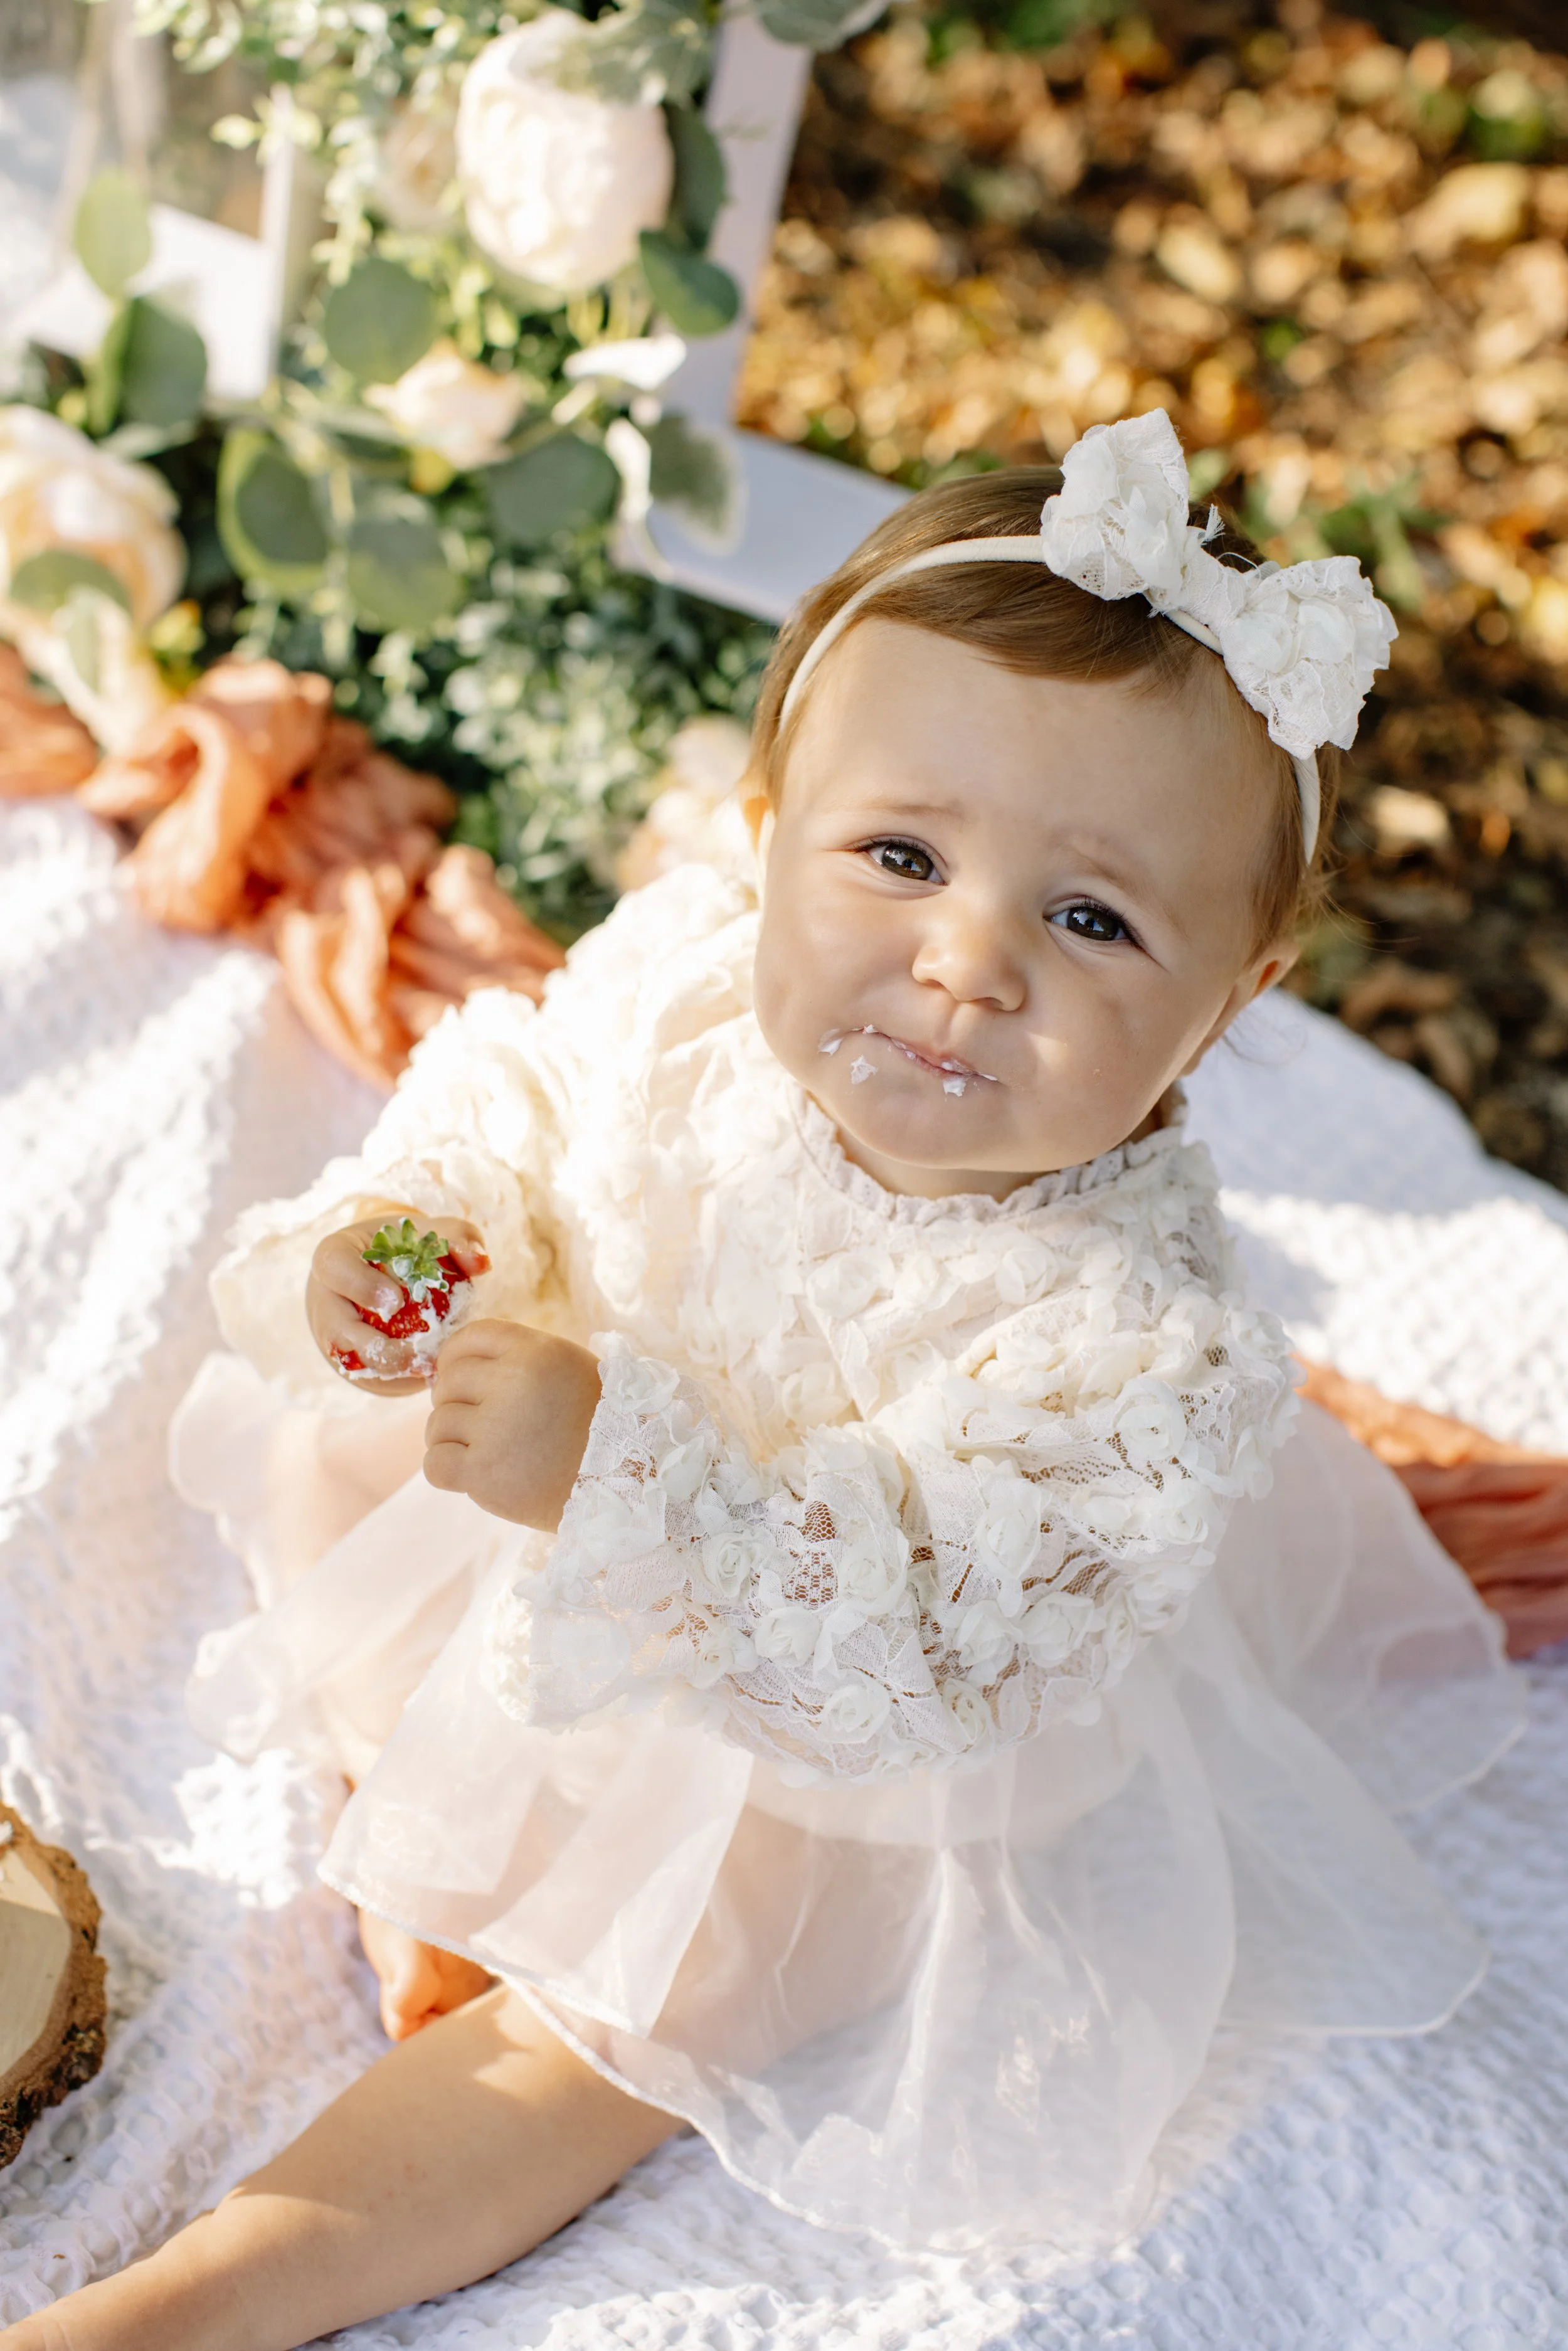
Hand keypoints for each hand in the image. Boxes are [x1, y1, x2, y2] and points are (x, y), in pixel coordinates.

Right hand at [308, 1211, 488, 1395]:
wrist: (390, 1278)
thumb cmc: (413, 1251)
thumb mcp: (434, 1235)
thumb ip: (459, 1238)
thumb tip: (480, 1263)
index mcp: (337, 1256)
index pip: (332, 1265)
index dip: (359, 1285)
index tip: (395, 1301)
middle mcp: (327, 1297)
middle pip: (335, 1327)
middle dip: (373, 1345)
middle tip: (413, 1351)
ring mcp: (333, 1333)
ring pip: (348, 1359)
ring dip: (386, 1369)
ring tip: (425, 1367)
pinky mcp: (349, 1359)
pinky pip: (365, 1375)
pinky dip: (395, 1378)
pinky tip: (426, 1374)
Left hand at [424, 1320, 601, 1528]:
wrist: (623, 1486)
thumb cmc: (597, 1428)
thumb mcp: (569, 1371)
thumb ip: (520, 1360)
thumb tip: (455, 1365)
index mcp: (537, 1351)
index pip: (471, 1337)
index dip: (454, 1357)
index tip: (456, 1377)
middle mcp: (513, 1382)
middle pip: (449, 1381)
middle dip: (454, 1402)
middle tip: (478, 1424)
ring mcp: (495, 1428)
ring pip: (438, 1424)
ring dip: (451, 1439)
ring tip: (483, 1452)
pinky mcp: (483, 1472)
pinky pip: (434, 1464)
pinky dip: (446, 1470)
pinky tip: (470, 1474)